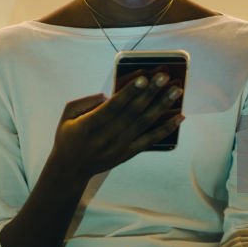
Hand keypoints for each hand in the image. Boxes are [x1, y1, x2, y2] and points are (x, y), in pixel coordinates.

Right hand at [47, 71, 183, 183]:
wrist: (71, 169)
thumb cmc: (69, 136)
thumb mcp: (67, 115)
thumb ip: (85, 101)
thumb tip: (108, 94)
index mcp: (90, 125)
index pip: (114, 106)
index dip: (130, 92)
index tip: (144, 78)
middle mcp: (107, 137)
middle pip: (133, 112)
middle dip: (151, 93)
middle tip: (164, 77)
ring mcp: (119, 147)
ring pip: (145, 124)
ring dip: (162, 106)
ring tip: (176, 91)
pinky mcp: (128, 154)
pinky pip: (150, 140)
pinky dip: (166, 129)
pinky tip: (179, 118)